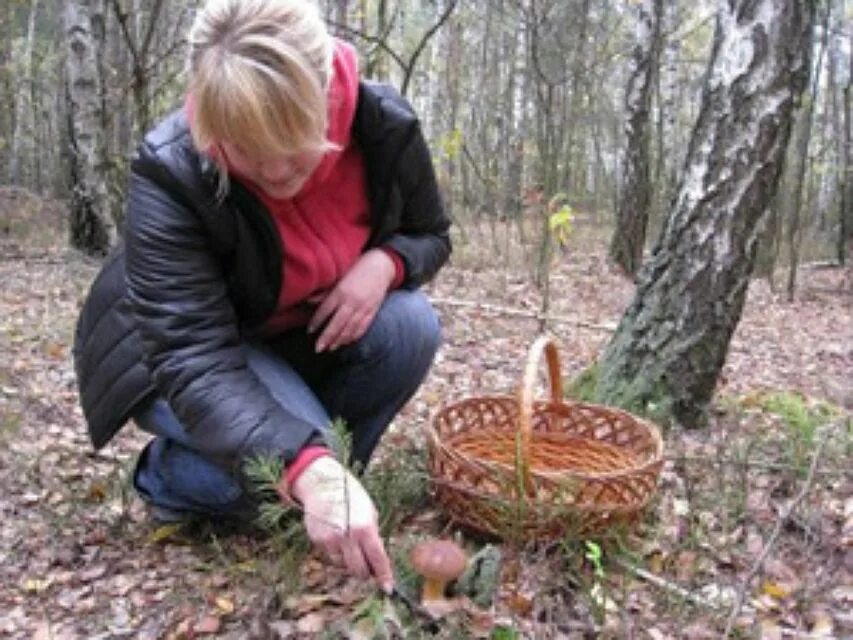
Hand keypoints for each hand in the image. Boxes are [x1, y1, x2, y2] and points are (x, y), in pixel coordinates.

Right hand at [284, 456, 393, 592]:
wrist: (323, 484)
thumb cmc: (351, 496)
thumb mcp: (370, 511)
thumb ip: (373, 535)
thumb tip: (376, 558)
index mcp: (365, 527)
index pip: (378, 559)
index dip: (384, 576)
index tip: (388, 588)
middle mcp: (347, 536)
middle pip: (359, 570)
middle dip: (365, 572)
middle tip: (368, 567)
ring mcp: (331, 540)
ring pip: (343, 565)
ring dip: (349, 561)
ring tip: (349, 542)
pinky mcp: (318, 541)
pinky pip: (330, 556)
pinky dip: (336, 552)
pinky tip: (336, 535)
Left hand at [308, 249, 395, 351]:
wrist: (382, 265)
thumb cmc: (358, 268)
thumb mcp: (340, 276)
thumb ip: (326, 291)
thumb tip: (309, 301)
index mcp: (341, 291)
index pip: (325, 310)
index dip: (317, 322)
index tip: (310, 331)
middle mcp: (352, 301)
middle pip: (337, 324)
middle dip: (327, 338)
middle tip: (318, 349)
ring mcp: (364, 307)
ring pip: (350, 328)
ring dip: (340, 340)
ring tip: (331, 348)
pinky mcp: (373, 311)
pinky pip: (362, 327)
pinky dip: (354, 336)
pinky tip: (347, 342)